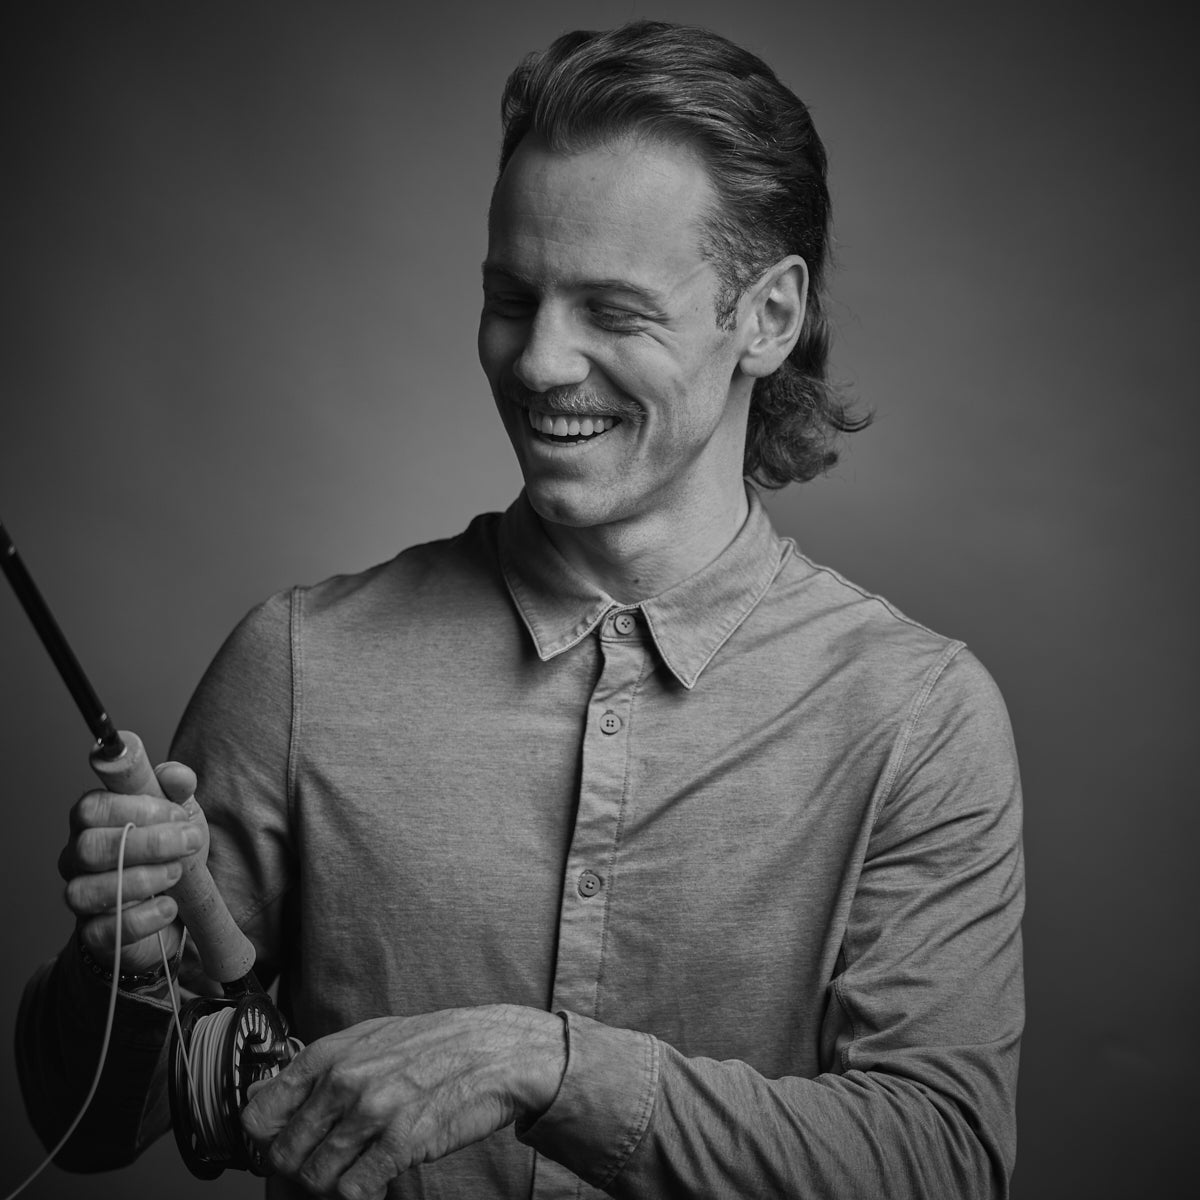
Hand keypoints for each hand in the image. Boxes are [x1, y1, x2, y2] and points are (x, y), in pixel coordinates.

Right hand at [59, 761, 207, 974]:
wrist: (170, 908)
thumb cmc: (168, 852)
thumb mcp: (179, 814)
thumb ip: (177, 789)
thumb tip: (175, 775)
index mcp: (93, 821)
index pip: (92, 807)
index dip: (137, 808)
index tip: (178, 812)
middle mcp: (77, 857)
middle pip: (90, 847)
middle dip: (147, 843)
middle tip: (189, 842)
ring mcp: (82, 896)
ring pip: (89, 890)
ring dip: (142, 879)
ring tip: (177, 873)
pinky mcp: (93, 934)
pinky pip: (104, 930)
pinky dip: (142, 919)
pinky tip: (169, 907)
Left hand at [242, 1005, 566, 1198]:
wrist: (495, 1051)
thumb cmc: (433, 1044)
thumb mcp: (370, 1039)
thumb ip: (317, 1069)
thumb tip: (260, 1096)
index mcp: (330, 1053)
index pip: (259, 1115)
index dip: (268, 1139)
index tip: (288, 1143)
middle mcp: (344, 1080)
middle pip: (285, 1155)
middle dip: (302, 1169)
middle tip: (329, 1163)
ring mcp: (372, 1112)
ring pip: (316, 1178)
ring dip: (333, 1183)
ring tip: (357, 1168)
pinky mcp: (400, 1143)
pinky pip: (353, 1191)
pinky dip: (362, 1192)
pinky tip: (380, 1175)